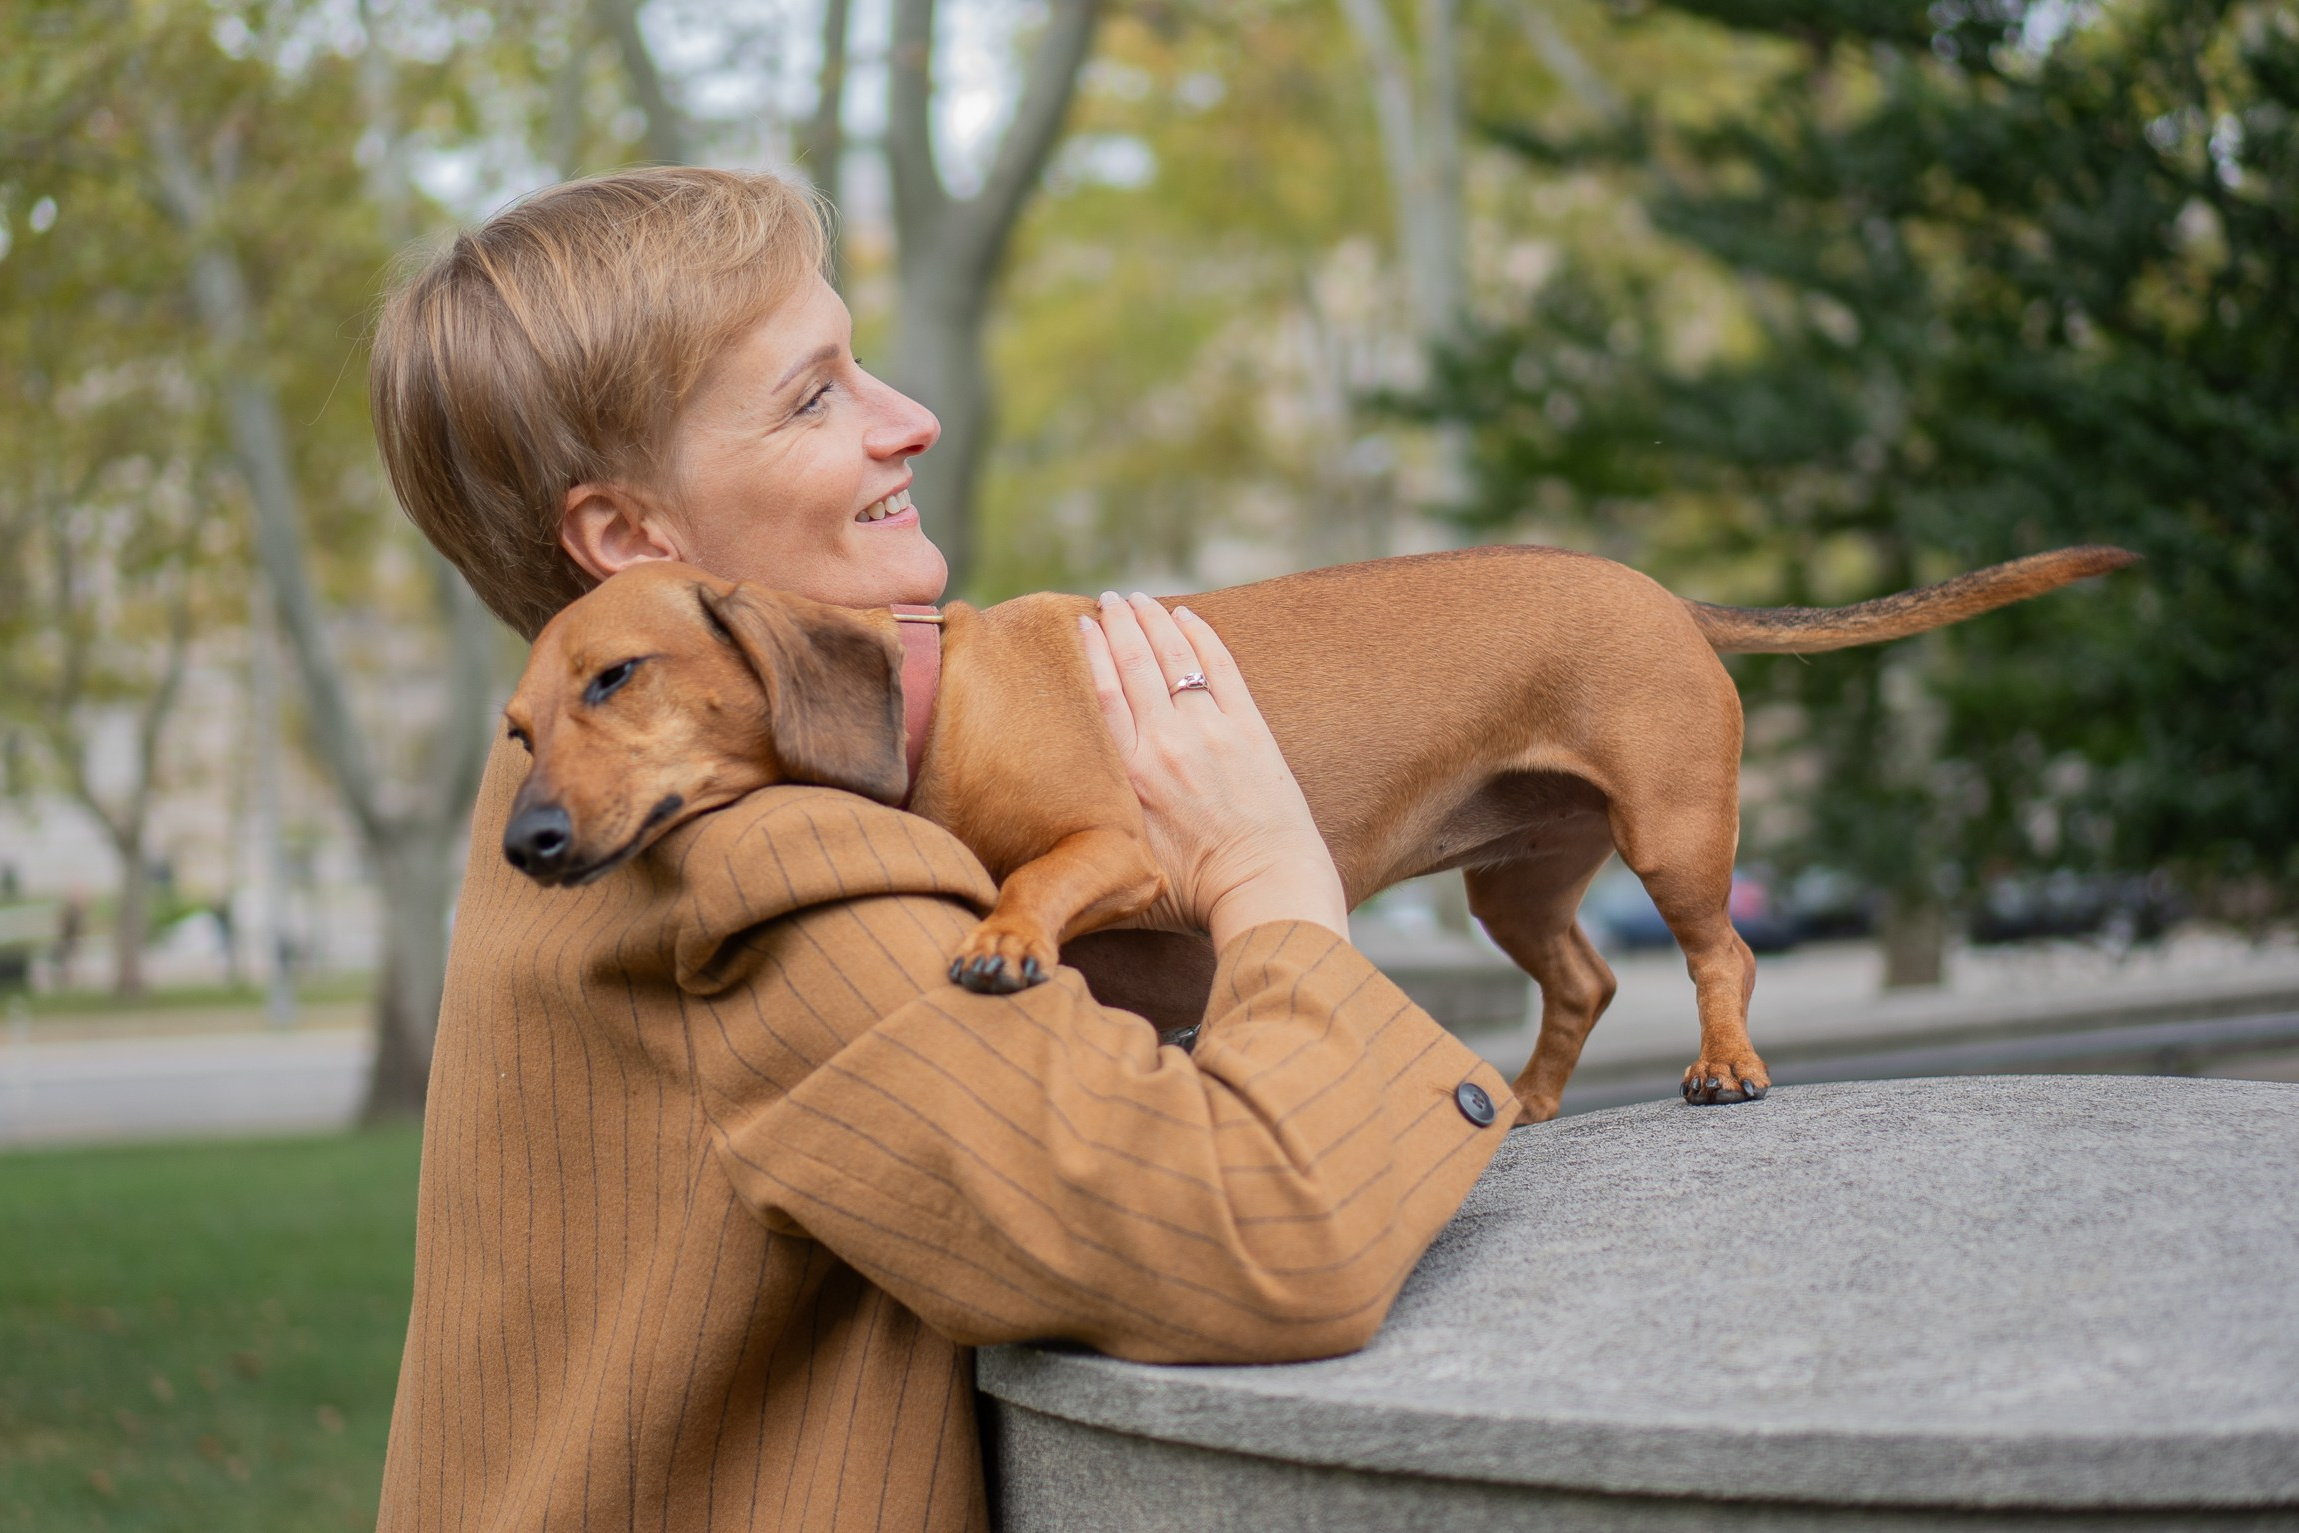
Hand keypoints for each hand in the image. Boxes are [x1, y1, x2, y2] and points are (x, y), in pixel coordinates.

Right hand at [1078, 592, 1348, 949]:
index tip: (1082, 624)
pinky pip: (1221, 667)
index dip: (1092, 652)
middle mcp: (1167, 742)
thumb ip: (1090, 834)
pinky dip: (1202, 636)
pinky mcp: (1251, 730)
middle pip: (1136, 664)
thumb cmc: (1194, 894)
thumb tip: (1048, 826)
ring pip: (1175, 657)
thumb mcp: (1124, 862)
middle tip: (1108, 598)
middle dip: (1119, 623)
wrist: (1266, 887)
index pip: (1104, 694)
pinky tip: (1187, 616)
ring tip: (1138, 599)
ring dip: (1155, 621)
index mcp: (1133, 773)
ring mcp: (1212, 730)